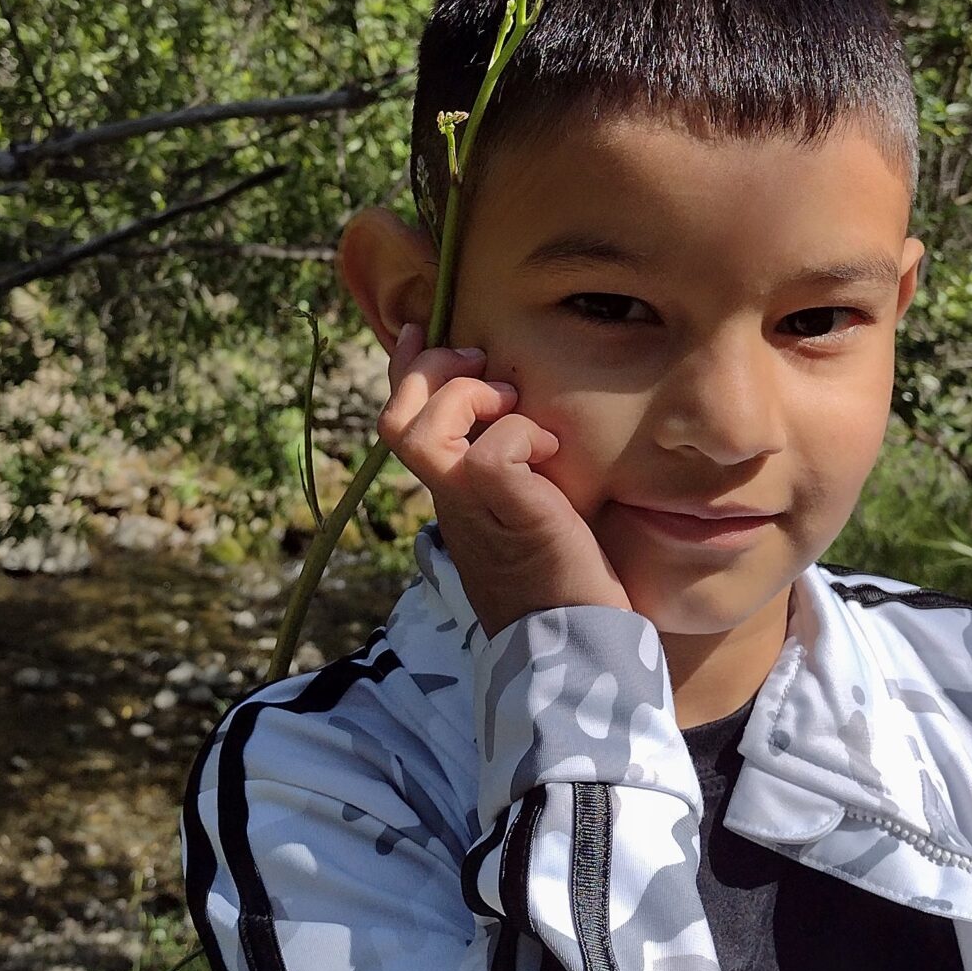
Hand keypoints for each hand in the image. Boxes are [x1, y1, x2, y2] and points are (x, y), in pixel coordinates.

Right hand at [378, 322, 630, 638]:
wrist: (577, 639)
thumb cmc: (566, 574)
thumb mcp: (531, 504)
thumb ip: (516, 467)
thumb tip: (528, 413)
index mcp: (451, 492)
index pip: (406, 421)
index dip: (405, 370)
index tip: (421, 331)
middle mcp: (448, 497)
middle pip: (394, 420)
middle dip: (430, 371)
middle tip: (480, 365)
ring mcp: (469, 507)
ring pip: (419, 430)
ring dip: (466, 398)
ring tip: (510, 404)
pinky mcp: (505, 511)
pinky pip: (491, 452)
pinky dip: (521, 434)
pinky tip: (552, 451)